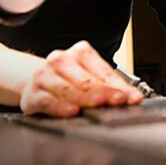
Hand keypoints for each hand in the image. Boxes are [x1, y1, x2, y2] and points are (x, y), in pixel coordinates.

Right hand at [20, 41, 142, 116]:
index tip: (133, 98)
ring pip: (68, 90)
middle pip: (87, 81)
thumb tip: (132, 98)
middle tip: (120, 101)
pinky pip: (47, 102)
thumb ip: (110, 87)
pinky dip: (60, 107)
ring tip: (99, 105)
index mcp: (80, 53)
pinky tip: (71, 112)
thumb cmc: (67, 81)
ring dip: (85, 99)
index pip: (103, 71)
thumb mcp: (89, 78)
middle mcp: (60, 61)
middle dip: (105, 93)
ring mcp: (45, 77)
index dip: (119, 86)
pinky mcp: (32, 96)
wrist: (34, 82)